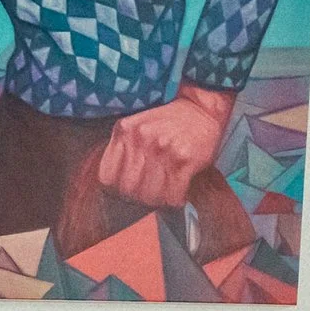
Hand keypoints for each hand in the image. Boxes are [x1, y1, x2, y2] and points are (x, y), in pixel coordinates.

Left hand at [96, 84, 234, 209]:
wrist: (202, 110)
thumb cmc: (168, 124)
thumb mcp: (137, 128)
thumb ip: (122, 150)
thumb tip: (111, 187)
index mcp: (124, 130)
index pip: (107, 178)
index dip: (117, 189)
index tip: (128, 189)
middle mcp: (140, 138)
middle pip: (128, 190)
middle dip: (139, 197)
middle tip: (150, 193)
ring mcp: (162, 148)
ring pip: (150, 196)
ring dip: (159, 200)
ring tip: (165, 193)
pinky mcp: (183, 158)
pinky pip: (172, 195)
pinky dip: (175, 200)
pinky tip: (178, 193)